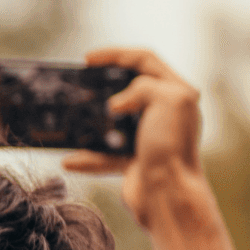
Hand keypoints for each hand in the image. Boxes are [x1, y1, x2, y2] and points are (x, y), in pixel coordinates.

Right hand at [62, 47, 200, 221]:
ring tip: (73, 119)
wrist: (167, 195)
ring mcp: (149, 136)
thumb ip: (142, 87)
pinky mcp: (134, 159)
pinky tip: (71, 161)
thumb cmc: (172, 147)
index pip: (145, 60)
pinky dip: (88, 157)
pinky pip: (105, 153)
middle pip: (129, 87)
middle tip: (81, 83)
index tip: (88, 60)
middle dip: (102, 85)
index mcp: (178, 93)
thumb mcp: (167, 100)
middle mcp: (165, 112)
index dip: (116, 55)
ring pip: (113, 120)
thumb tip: (117, 104)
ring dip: (92, 122)